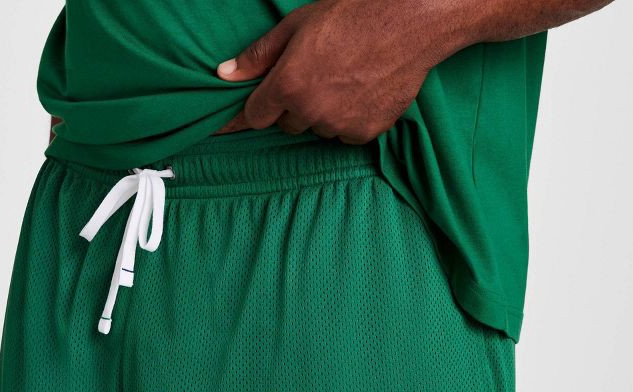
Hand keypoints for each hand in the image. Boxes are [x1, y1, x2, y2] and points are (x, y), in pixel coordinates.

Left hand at [216, 0, 453, 142]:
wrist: (407, 22)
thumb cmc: (350, 16)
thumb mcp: (296, 26)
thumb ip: (258, 55)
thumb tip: (225, 73)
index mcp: (287, 85)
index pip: (255, 116)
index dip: (262, 104)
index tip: (268, 98)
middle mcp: (310, 111)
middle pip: (289, 125)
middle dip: (296, 106)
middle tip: (318, 76)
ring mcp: (338, 126)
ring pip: (318, 129)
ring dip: (324, 113)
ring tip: (345, 80)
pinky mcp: (364, 133)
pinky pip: (346, 135)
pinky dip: (350, 120)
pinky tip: (363, 92)